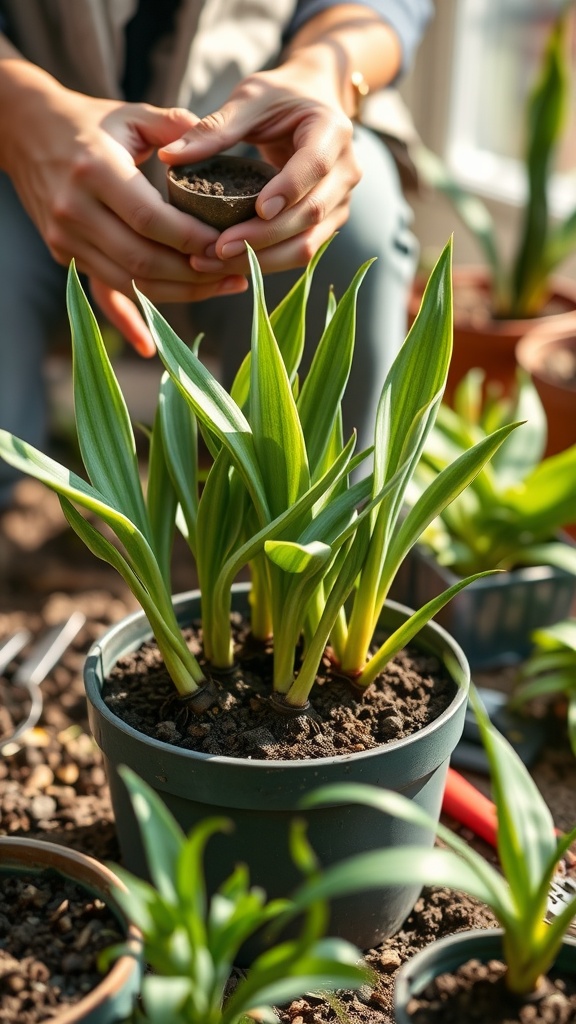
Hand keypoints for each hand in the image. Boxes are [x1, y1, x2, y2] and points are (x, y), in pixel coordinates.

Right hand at [2, 77, 247, 352]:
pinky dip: (131, 318)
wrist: (26, 132)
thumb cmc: (90, 123)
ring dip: (179, 294)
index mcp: (95, 170)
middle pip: (142, 260)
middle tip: (237, 273)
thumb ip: (175, 126)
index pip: (150, 219)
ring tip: (221, 287)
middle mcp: (75, 209)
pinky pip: (104, 293)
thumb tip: (218, 140)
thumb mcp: (130, 114)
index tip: (228, 245)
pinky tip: (151, 344)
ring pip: (129, 282)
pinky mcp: (64, 254)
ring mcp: (66, 238)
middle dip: (194, 275)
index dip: (192, 240)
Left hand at [158, 60, 361, 277]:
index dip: (287, 190)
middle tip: (216, 249)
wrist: (312, 103)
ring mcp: (340, 203)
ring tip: (214, 263)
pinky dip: (266, 262)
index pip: (314, 166)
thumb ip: (215, 128)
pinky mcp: (328, 224)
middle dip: (262, 238)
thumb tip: (169, 156)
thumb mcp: (249, 99)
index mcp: (332, 132)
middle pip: (309, 215)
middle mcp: (345, 171)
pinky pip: (300, 252)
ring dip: (262, 260)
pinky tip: (230, 265)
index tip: (258, 209)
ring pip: (306, 244)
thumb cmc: (279, 98)